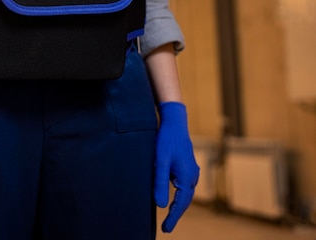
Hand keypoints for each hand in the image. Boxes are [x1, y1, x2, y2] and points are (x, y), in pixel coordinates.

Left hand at [154, 101, 198, 232]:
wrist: (174, 123)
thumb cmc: (166, 141)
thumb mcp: (160, 162)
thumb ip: (160, 183)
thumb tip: (160, 205)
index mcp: (187, 178)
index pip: (180, 204)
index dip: (173, 218)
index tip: (165, 230)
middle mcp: (193, 177)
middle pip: (185, 201)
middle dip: (176, 215)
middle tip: (166, 228)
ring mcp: (192, 172)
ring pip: (186, 194)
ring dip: (178, 206)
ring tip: (169, 218)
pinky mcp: (188, 168)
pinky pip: (185, 187)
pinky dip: (179, 196)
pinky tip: (173, 199)